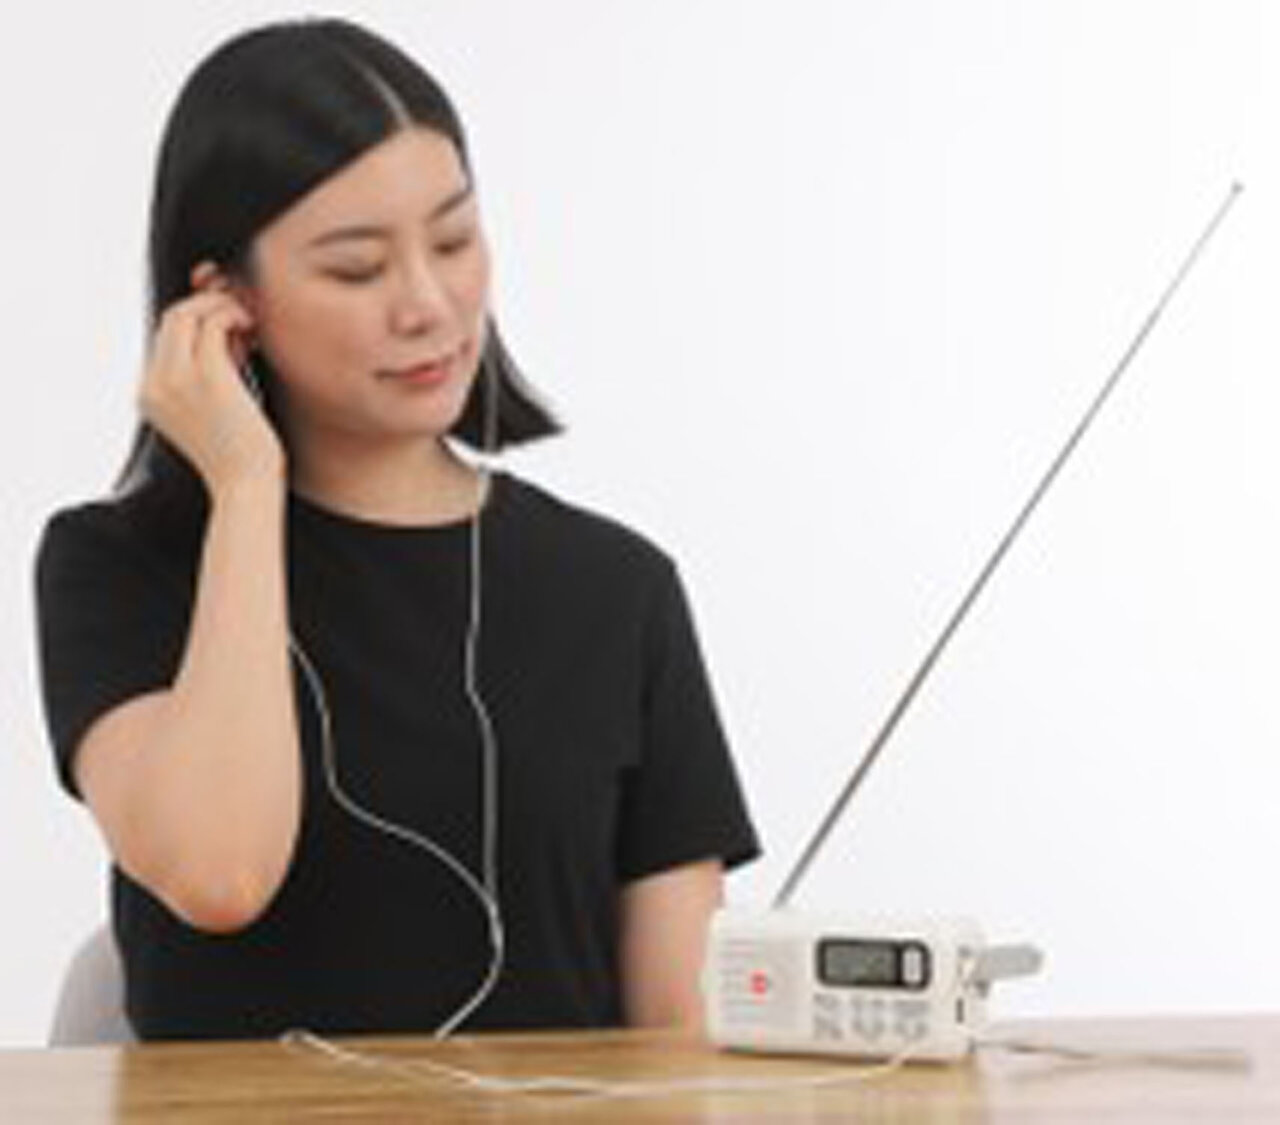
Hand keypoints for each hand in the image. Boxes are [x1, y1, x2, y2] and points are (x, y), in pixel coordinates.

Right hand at [138, 269, 283, 494]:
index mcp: (151, 395)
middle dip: (208, 308)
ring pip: (188, 314)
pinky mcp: (207, 376)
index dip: (197, 323)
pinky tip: (253, 331)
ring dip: (221, 308)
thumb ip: (207, 378)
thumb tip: (229, 339)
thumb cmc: (239, 458)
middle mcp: (154, 384)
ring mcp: (176, 379)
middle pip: (171, 319)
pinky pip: (214, 324)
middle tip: (241, 321)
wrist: (245, 488)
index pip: (165, 338)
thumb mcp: (211, 414)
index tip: (230, 333)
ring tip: (248, 326)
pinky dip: (234, 317)